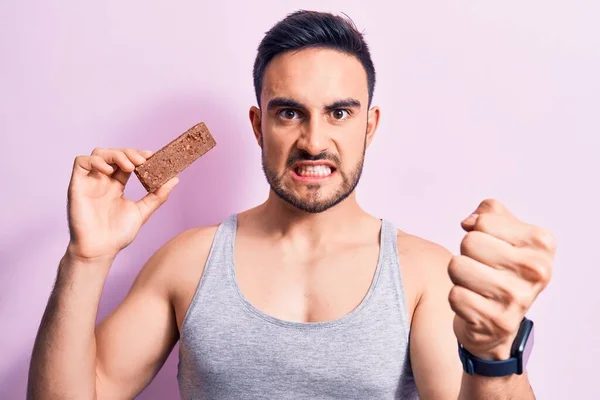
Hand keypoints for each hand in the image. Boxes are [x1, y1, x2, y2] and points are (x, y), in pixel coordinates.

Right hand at [66, 148, 178, 261]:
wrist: (100, 250)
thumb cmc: (118, 234)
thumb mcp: (142, 212)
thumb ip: (157, 196)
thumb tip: (175, 180)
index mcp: (116, 185)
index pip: (127, 161)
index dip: (138, 155)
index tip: (152, 156)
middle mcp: (103, 180)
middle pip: (114, 154)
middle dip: (129, 153)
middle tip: (142, 161)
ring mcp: (90, 182)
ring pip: (98, 154)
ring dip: (115, 154)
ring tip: (129, 166)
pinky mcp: (77, 185)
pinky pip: (80, 162)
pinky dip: (95, 160)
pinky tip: (109, 171)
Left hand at [447, 199, 555, 359]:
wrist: (499, 321)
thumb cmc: (501, 268)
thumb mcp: (504, 232)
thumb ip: (489, 212)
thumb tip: (469, 222)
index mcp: (542, 243)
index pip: (483, 221)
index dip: (478, 231)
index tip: (492, 246)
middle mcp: (537, 270)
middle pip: (469, 242)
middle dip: (467, 253)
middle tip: (483, 268)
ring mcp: (520, 298)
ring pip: (457, 266)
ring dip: (459, 276)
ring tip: (478, 285)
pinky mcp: (499, 321)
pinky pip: (455, 295)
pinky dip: (459, 298)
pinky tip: (476, 304)